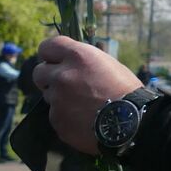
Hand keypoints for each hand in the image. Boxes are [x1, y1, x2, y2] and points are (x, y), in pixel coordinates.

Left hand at [32, 36, 142, 154]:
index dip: (50, 54)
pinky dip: (66, 117)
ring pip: (49, 95)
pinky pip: (56, 115)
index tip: (55, 60)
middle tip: (66, 84)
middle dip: (50, 77)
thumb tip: (71, 63)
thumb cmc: (126, 91)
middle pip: (39, 72)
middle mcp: (62, 76)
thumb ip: (84, 62)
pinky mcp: (57, 120)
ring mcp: (57, 100)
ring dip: (60, 98)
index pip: (47, 46)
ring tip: (83, 105)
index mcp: (77, 57)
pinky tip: (84, 119)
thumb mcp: (109, 65)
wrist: (132, 123)